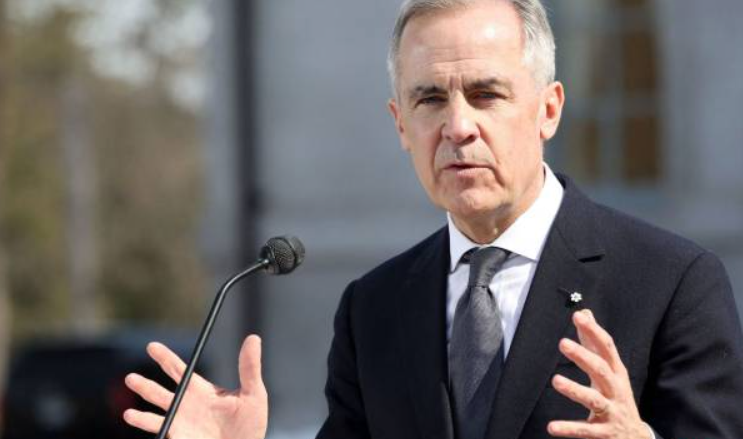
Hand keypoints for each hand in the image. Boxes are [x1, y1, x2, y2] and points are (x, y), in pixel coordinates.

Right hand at [123, 335, 267, 438]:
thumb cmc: (251, 425)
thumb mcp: (253, 394)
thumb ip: (249, 368)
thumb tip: (253, 338)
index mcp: (201, 390)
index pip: (178, 369)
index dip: (164, 357)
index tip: (152, 346)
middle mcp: (186, 404)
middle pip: (160, 391)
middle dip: (145, 385)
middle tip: (130, 377)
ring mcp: (180, 422)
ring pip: (155, 410)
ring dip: (141, 407)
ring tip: (128, 405)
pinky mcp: (178, 436)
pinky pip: (158, 429)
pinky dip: (144, 422)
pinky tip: (131, 416)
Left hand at [548, 310, 651, 438]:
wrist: (636, 438)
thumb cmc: (617, 398)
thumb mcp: (610, 371)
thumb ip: (594, 343)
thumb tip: (585, 312)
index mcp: (616, 374)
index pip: (607, 348)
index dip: (594, 331)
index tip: (578, 316)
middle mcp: (616, 390)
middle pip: (601, 370)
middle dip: (584, 356)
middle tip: (563, 343)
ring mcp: (612, 412)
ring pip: (594, 400)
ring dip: (575, 390)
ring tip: (556, 380)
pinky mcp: (604, 433)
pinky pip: (585, 430)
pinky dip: (569, 429)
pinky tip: (551, 427)